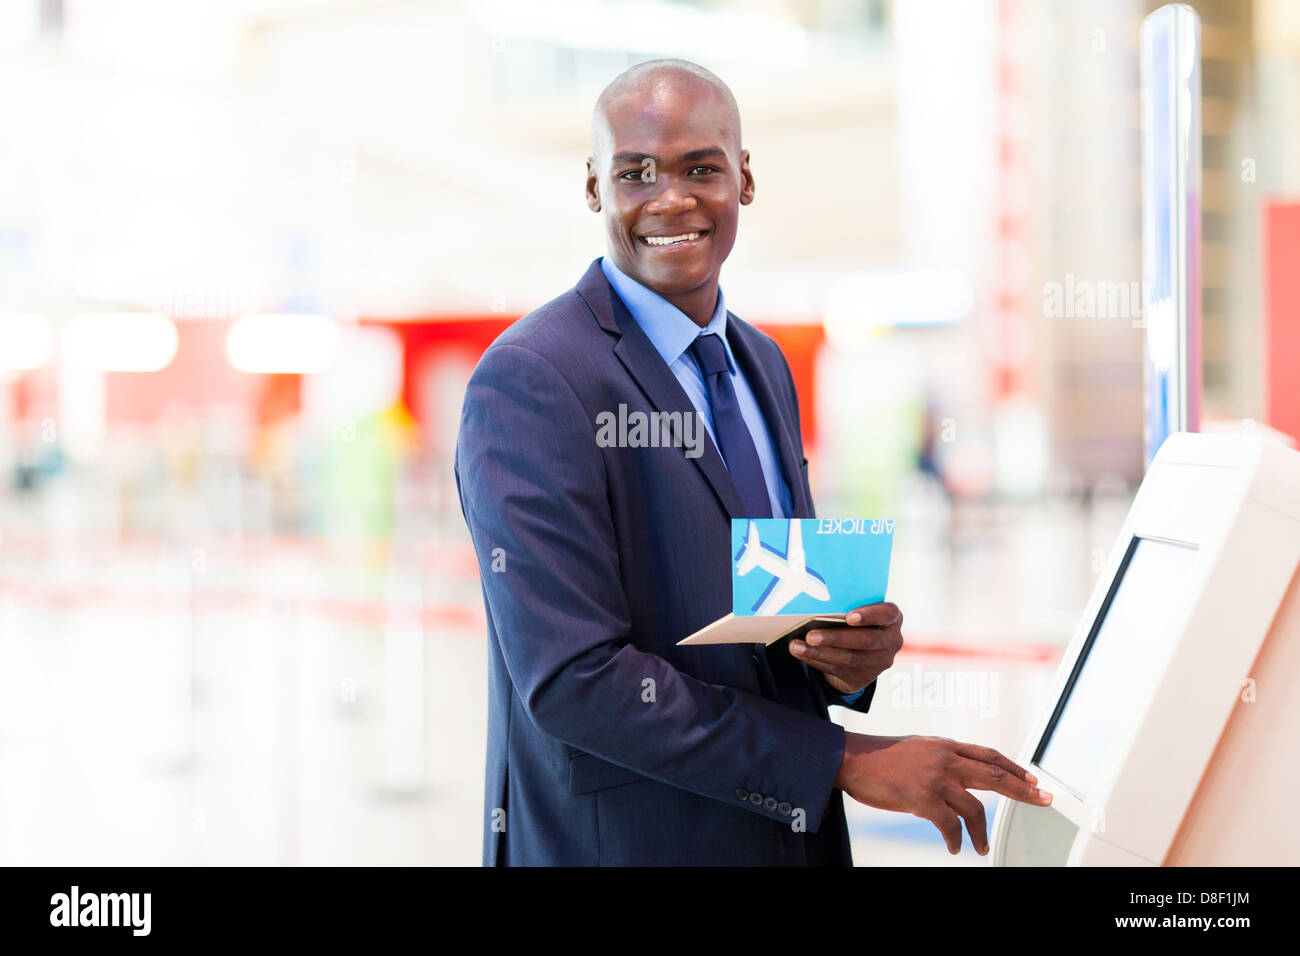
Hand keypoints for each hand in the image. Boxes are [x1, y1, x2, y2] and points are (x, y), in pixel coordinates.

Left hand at [789, 601, 902, 695]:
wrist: (862, 651)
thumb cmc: (857, 622)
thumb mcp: (860, 611)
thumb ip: (847, 607)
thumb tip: (815, 602)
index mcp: (892, 618)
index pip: (887, 614)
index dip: (869, 615)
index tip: (848, 616)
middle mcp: (891, 640)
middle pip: (865, 640)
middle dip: (835, 638)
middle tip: (811, 635)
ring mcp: (880, 661)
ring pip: (849, 658)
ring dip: (820, 652)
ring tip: (797, 646)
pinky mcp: (864, 677)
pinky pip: (838, 669)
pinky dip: (816, 660)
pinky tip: (802, 653)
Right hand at [835, 732, 1052, 854]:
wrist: (852, 759)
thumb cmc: (881, 757)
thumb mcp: (918, 749)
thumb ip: (941, 760)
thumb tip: (958, 780)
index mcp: (945, 745)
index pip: (989, 755)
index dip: (1015, 767)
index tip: (1033, 780)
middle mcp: (945, 758)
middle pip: (995, 774)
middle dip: (1023, 790)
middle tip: (1044, 801)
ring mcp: (935, 778)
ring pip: (975, 807)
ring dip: (982, 831)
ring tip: (982, 846)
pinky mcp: (922, 798)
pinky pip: (950, 825)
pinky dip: (957, 840)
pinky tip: (956, 847)